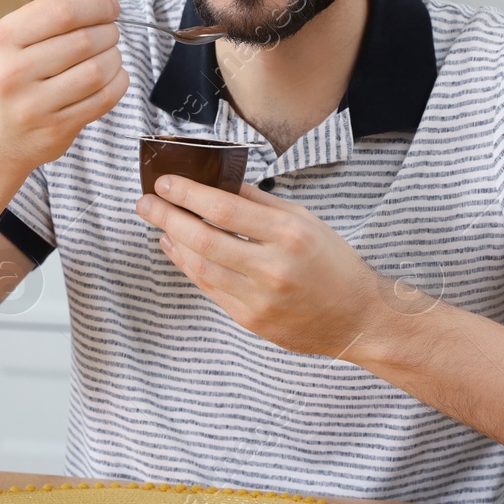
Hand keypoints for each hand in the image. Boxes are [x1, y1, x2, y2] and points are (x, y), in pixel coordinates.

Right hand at [0, 0, 127, 173]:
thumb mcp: (17, 41)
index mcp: (5, 38)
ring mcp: (33, 103)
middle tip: (111, 33)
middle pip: (84, 40)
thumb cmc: (13, 81)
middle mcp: (14, 70)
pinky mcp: (55, 128)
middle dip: (109, 32)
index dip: (97, 4)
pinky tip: (114, 77)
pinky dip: (118, 83)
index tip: (111, 7)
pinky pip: (103, 99)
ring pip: (97, 70)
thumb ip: (48, 11)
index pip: (63, 10)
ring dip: (115, 58)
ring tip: (111, 55)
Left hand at [134, 176, 387, 356]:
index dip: (188, 194)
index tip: (165, 182)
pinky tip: (178, 251)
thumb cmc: (334, 263)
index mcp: (289, 234)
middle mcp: (273, 268)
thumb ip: (260, 202)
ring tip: (158, 225)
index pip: (225, 208)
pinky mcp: (251, 321)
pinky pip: (210, 289)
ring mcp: (260, 299)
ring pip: (201, 267)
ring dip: (172, 243)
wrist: (358, 318)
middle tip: (146, 202)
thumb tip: (218, 182)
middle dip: (167, 217)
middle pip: (204, 239)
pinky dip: (189, 267)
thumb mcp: (305, 220)